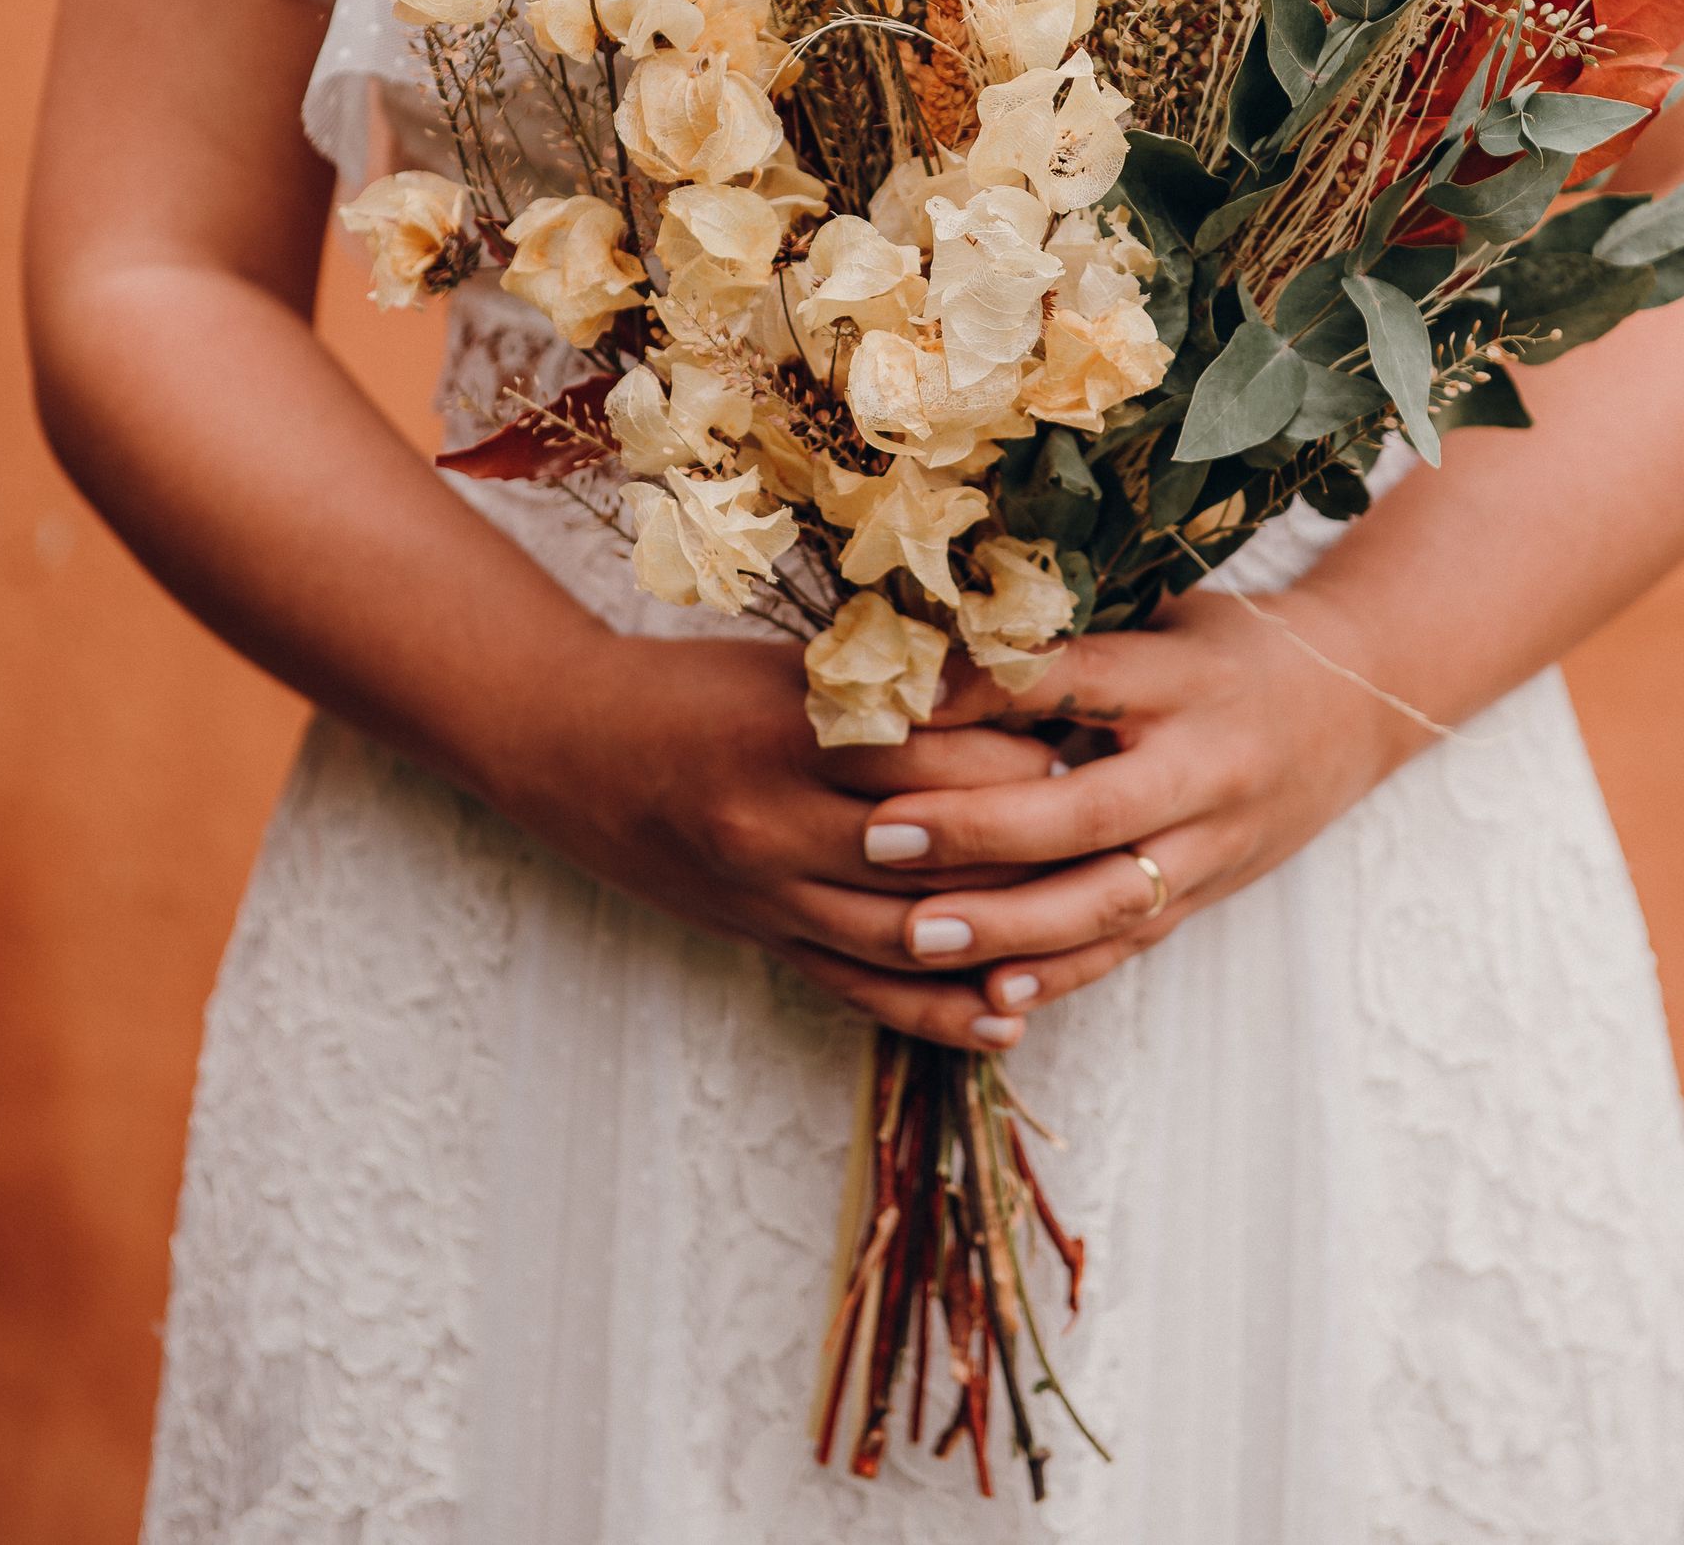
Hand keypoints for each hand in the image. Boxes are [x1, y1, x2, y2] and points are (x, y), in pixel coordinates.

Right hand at [501, 627, 1066, 1050]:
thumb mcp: (788, 665)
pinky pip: (861, 991)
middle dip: (1036, 840)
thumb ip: (890, 683)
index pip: (941, 754)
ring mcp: (770, 894)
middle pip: (942, 851)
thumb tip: (1016, 682)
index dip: (1025, 746)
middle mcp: (781, 823)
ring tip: (1087, 910)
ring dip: (1006, 929)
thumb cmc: (690, 687)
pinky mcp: (762, 940)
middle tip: (1116, 820)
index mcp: (793, 734)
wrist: (568, 746)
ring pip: (912, 934)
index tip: (1090, 732)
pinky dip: (937, 1011)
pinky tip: (1008, 1019)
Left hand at [856, 587, 1409, 1025]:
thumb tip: (926, 636)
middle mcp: (1207, 764)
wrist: (1355, 705)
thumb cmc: (1227, 644)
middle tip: (879, 838)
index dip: (984, 691)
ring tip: (914, 935)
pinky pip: (1131, 945)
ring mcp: (1214, 842)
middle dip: (980, 830)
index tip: (894, 701)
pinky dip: (1062, 975)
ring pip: (1110, 900)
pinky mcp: (1210, 895)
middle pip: (1091, 811)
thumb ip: (1069, 633)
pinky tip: (990, 997)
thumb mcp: (1162, 613)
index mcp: (1185, 676)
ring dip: (1008, 926)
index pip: (1076, 681)